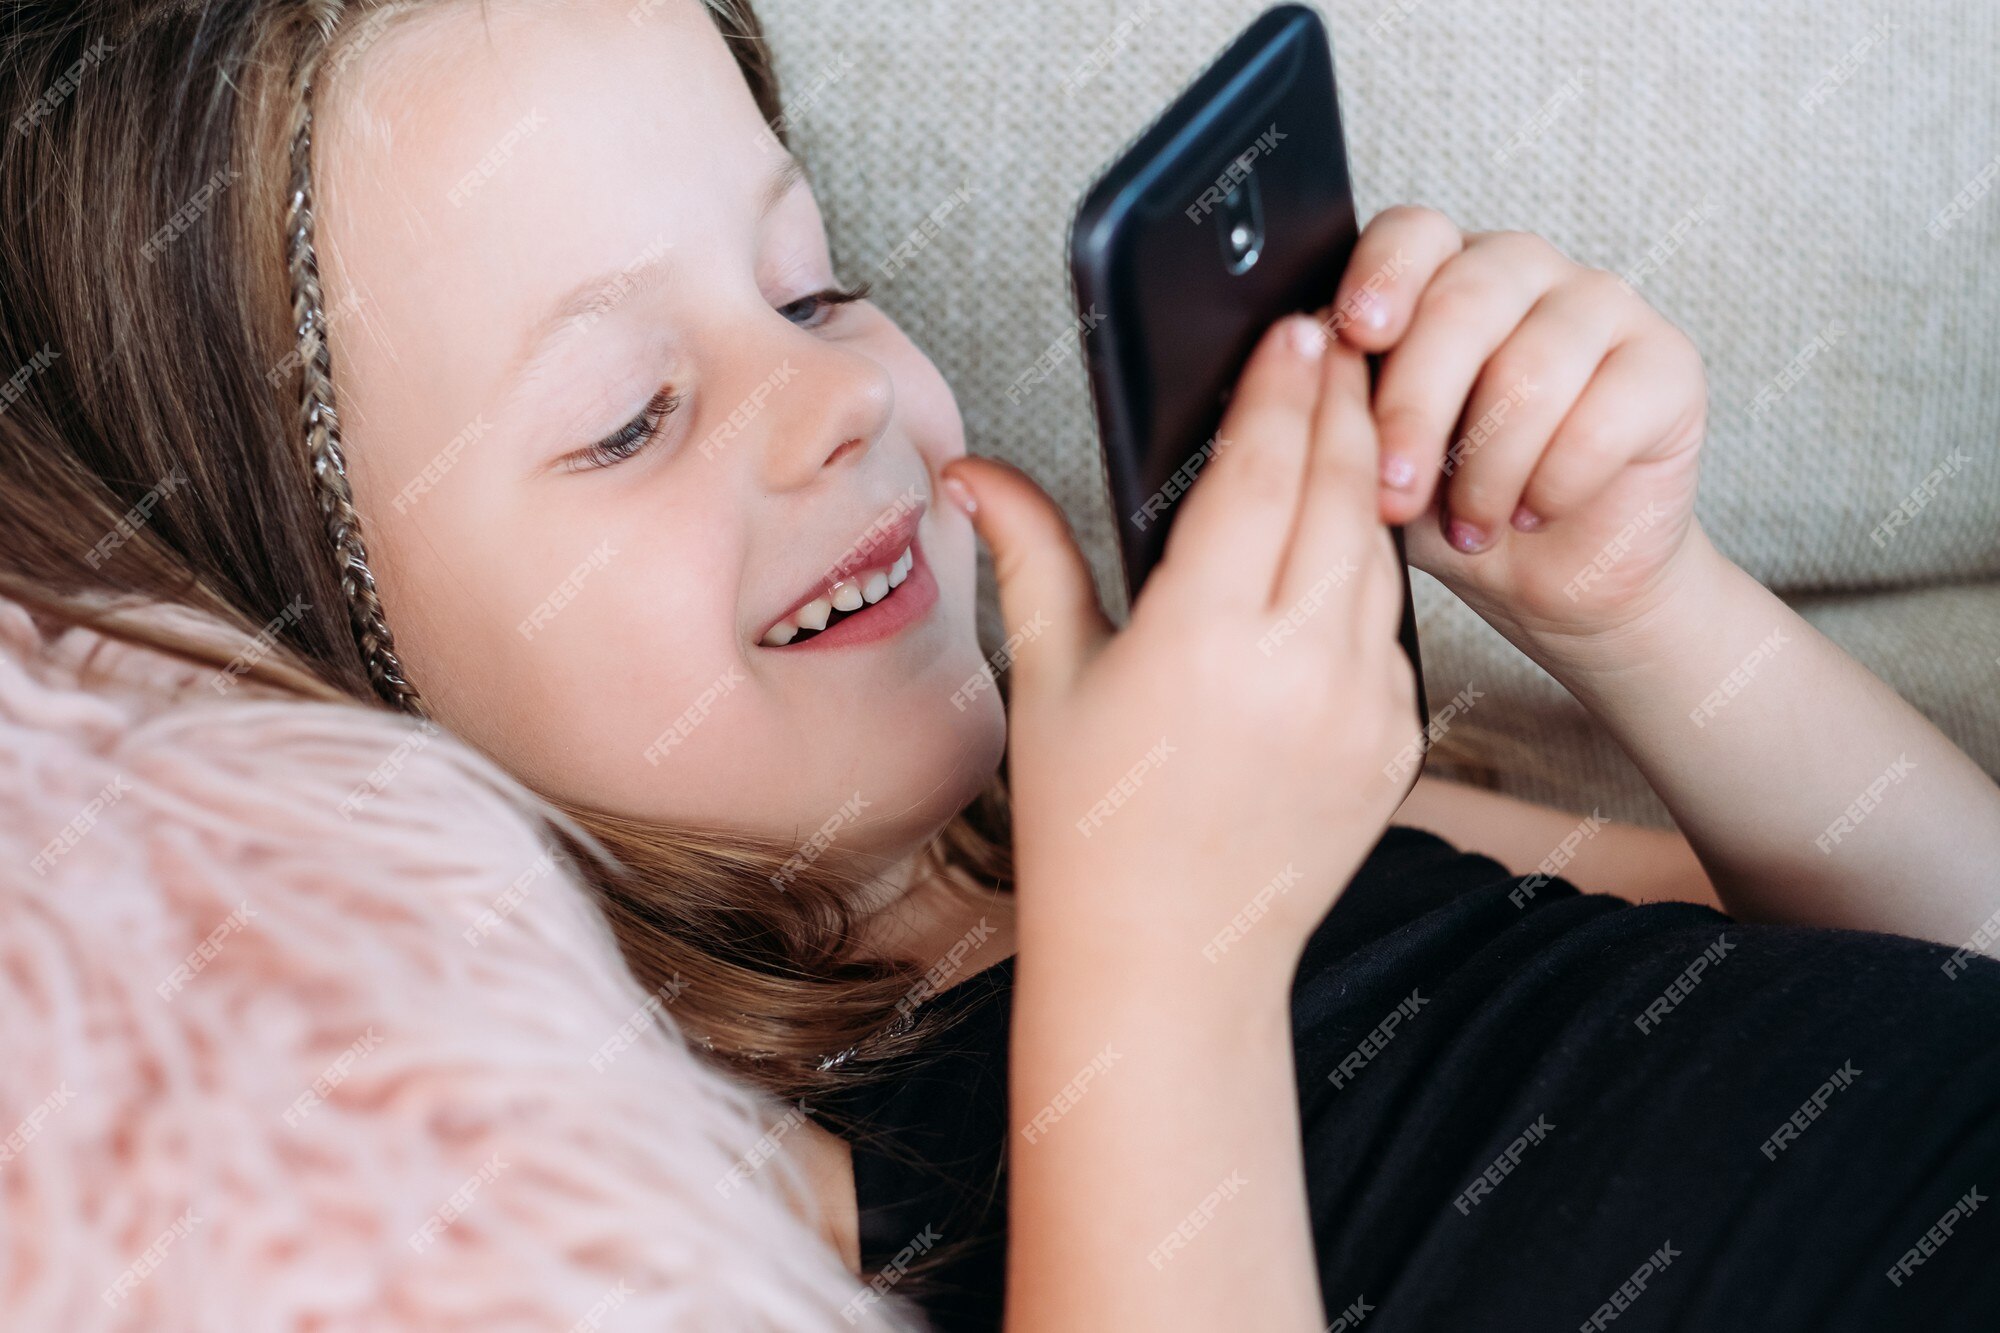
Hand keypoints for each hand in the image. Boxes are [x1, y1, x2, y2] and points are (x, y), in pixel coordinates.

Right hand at [941, 315, 1417, 991]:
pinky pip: (1392, 629)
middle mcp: (1296, 666)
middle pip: (1339, 491)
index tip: (1294, 325)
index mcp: (1201, 638)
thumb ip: (1029, 554)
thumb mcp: (1050, 681)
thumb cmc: (1090, 826)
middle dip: (1342, 401)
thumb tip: (971, 470)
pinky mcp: (1395, 744)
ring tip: (1348, 418)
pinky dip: (1369, 576)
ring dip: (1367, 477)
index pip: (1262, 471)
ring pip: (1378, 554)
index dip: (1282, 386)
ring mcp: (1361, 708)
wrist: (1169, 958)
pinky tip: (1343, 544)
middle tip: (1341, 336)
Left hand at [1330, 206, 1710, 650]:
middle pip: (1463, 303)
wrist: (1549, 576)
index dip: (1381, 278)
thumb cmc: (1450, 508)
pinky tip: (1534, 510)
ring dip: (1487, 468)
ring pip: (1531, 367)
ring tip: (1470, 523)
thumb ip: (1342, 409)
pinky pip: (1602, 414)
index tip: (1356, 334)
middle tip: (1394, 492)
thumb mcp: (1371, 463)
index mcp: (1436, 275)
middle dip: (1415, 410)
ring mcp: (1600, 305)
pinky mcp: (1666, 362)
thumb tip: (1287, 381)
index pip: (1409, 235)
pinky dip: (1555, 481)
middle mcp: (1519, 271)